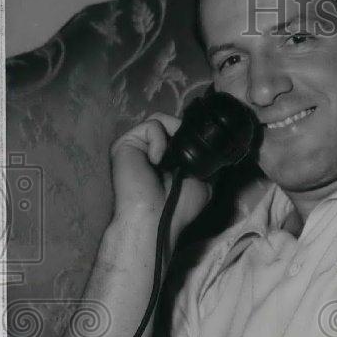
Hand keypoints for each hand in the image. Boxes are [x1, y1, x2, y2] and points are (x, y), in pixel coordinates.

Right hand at [109, 112, 211, 245]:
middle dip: (183, 134)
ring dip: (173, 136)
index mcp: (167, 158)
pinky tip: (157, 161)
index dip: (191, 136)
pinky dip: (159, 141)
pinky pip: (151, 125)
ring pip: (160, 120)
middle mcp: (151, 149)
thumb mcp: (204, 181)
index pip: (180, 133)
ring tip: (170, 160)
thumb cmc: (178, 206)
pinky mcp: (125, 143)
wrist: (157, 216)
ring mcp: (137, 145)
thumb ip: (204, 159)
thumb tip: (211, 143)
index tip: (199, 148)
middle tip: (185, 156)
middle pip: (170, 123)